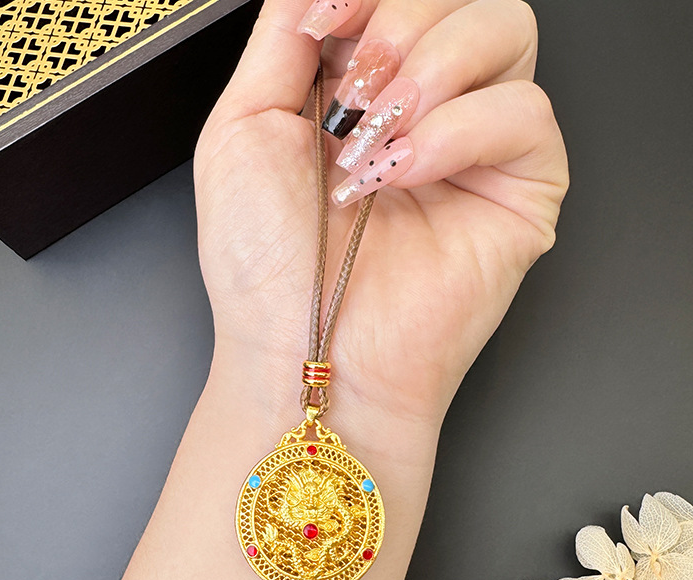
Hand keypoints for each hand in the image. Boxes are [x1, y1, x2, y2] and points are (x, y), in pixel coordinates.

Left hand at [194, 0, 567, 430]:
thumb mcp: (241, 131)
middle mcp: (419, 112)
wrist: (303, 358)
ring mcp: (473, 151)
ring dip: (433, 68)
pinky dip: (460, 130)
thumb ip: (280, 42)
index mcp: (357, 91)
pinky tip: (406, 173)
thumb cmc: (266, 268)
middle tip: (354, 93)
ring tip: (376, 140)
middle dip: (400, 22)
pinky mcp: (519, 193)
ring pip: (506, 31)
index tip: (327, 22)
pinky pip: (526, 113)